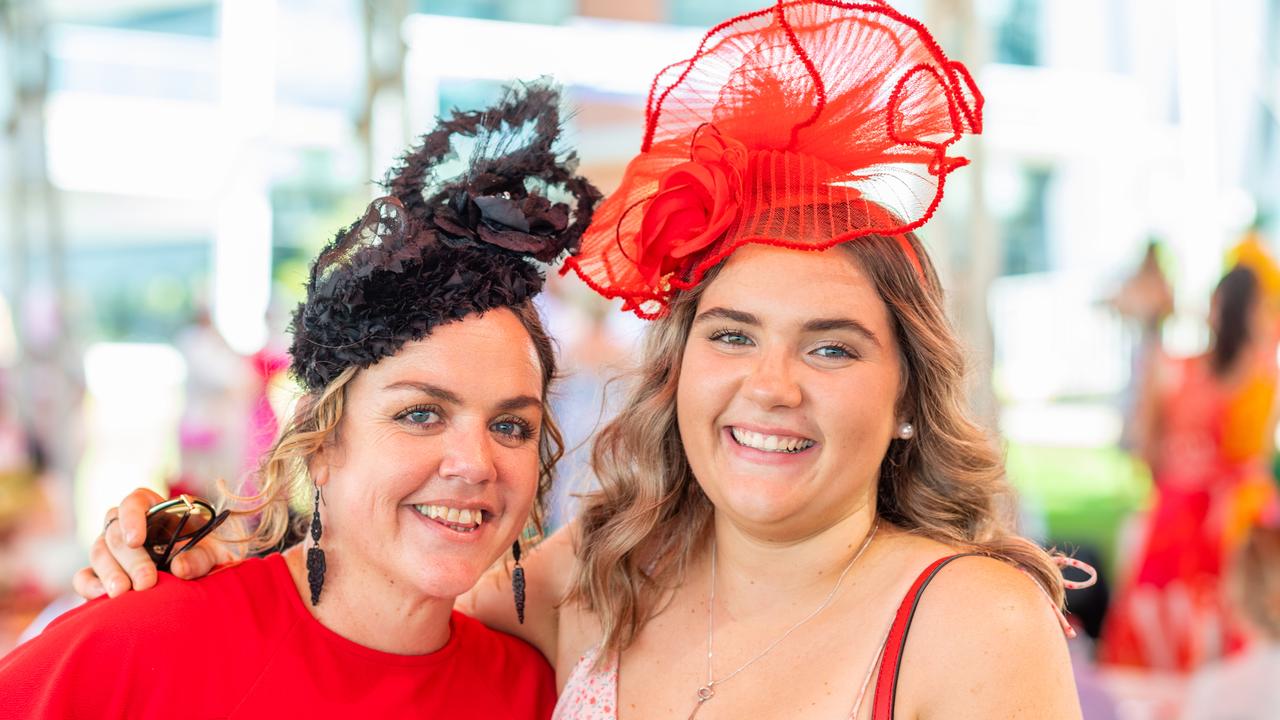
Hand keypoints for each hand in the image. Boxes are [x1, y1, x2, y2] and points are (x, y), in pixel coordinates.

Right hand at [71, 487, 236, 598]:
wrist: (203, 574)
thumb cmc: (208, 554)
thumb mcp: (216, 552)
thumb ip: (201, 557)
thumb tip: (180, 567)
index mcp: (154, 508)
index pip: (133, 502)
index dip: (131, 517)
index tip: (136, 540)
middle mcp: (126, 525)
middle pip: (115, 533)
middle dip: (130, 559)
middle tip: (146, 582)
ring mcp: (111, 549)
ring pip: (98, 552)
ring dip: (110, 573)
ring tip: (123, 594)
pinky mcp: (101, 574)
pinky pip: (84, 576)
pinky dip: (89, 586)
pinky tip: (102, 598)